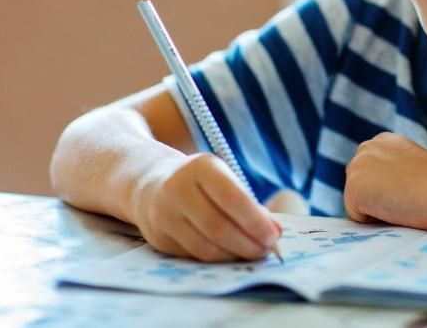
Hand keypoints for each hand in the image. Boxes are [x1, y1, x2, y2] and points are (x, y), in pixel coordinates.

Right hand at [131, 153, 281, 261]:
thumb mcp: (224, 179)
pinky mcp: (158, 238)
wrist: (152, 185)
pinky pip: (193, 256)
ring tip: (252, 253)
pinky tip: (230, 254)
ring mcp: (163, 215)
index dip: (255, 221)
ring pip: (205, 247)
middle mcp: (177, 189)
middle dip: (248, 244)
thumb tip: (274, 231)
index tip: (274, 236)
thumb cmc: (202, 183)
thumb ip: (248, 202)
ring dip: (234, 255)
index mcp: (201, 168)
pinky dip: (217, 259)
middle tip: (265, 250)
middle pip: (218, 227)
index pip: (232, 198)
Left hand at [344, 132, 426, 229]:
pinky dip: (375, 220)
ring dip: (376, 208)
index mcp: (383, 141)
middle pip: (359, 187)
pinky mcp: (353, 190)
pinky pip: (358, 218)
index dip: (388, 188)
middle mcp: (366, 149)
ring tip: (402, 200)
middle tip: (405, 197)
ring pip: (357, 202)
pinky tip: (395, 207)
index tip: (408, 188)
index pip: (370, 174)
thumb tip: (384, 190)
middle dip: (376, 196)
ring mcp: (356, 168)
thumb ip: (395, 170)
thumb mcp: (413, 166)